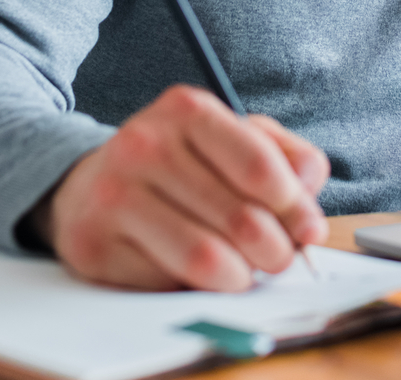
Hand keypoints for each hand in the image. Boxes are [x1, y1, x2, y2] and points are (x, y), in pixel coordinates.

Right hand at [40, 85, 329, 291]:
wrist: (90, 185)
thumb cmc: (179, 165)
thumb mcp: (233, 140)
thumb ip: (285, 159)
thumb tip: (310, 203)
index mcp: (187, 110)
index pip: (259, 166)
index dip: (295, 208)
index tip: (308, 231)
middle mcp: (144, 144)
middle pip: (241, 218)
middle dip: (275, 252)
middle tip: (278, 260)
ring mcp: (114, 194)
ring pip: (206, 258)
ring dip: (240, 277)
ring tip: (243, 272)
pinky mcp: (93, 244)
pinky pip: (166, 284)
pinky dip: (193, 289)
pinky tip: (193, 274)